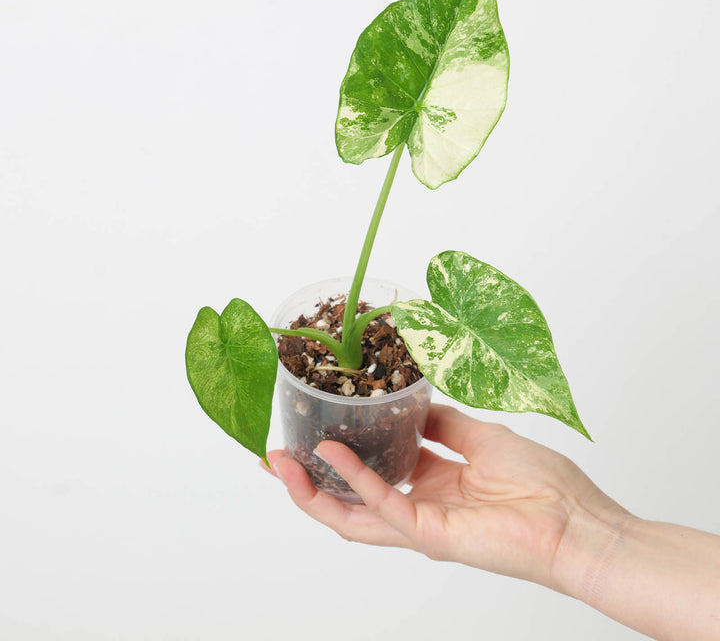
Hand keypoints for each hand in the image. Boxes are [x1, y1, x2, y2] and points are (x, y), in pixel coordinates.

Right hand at [266, 403, 625, 589]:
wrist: (577, 522)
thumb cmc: (541, 483)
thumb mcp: (480, 435)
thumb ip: (441, 422)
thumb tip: (410, 401)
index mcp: (431, 483)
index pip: (372, 471)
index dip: (339, 453)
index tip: (311, 427)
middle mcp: (418, 506)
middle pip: (349, 498)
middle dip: (307, 480)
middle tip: (273, 455)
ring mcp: (420, 524)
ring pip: (350, 513)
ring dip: (312, 489)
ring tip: (280, 462)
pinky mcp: (430, 534)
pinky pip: (383, 505)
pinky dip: (354, 479)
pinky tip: (329, 455)